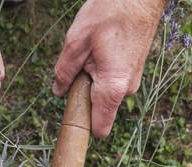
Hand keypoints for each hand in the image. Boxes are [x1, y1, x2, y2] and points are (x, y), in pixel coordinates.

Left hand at [53, 0, 163, 136]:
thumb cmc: (111, 11)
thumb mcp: (77, 41)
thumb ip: (65, 71)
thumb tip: (58, 91)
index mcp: (112, 88)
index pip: (99, 129)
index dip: (83, 127)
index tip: (72, 113)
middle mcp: (126, 90)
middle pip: (99, 111)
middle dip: (84, 97)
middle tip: (81, 67)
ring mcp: (132, 81)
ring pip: (105, 95)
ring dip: (93, 81)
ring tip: (94, 52)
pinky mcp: (133, 72)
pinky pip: (112, 83)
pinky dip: (103, 73)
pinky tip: (102, 49)